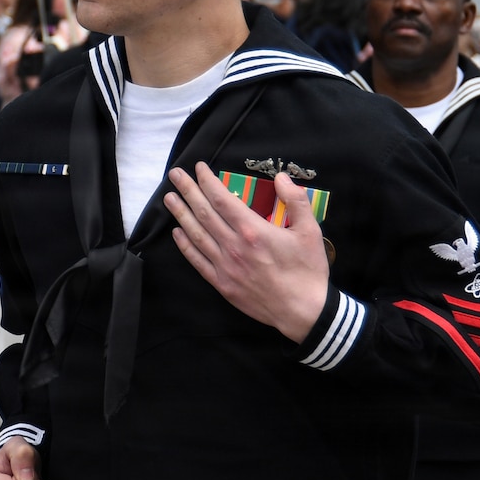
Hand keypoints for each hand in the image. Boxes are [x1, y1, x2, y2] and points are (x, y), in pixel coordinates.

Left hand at [165, 164, 328, 343]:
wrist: (303, 312)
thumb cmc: (307, 271)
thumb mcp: (310, 231)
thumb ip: (296, 201)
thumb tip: (282, 178)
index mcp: (253, 231)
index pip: (222, 199)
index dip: (208, 181)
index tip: (199, 168)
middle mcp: (234, 246)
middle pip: (204, 213)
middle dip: (188, 191)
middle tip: (175, 175)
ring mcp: (225, 267)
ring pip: (196, 235)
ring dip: (181, 214)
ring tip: (169, 198)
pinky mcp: (223, 284)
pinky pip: (198, 261)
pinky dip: (185, 246)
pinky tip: (177, 233)